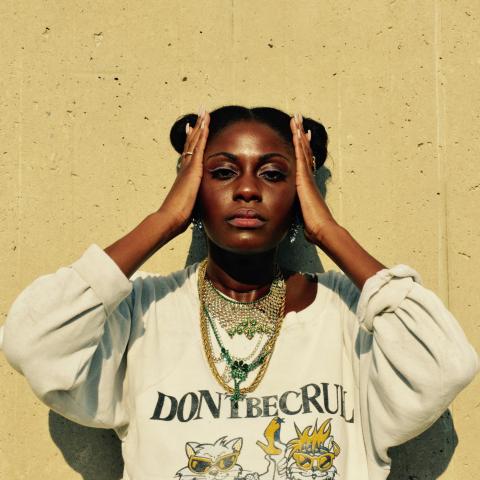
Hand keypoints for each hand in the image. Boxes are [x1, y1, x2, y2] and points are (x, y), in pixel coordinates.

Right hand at [157, 110, 209, 235]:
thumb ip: (191, 202)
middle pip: (191, 143)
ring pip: (195, 141)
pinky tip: (206, 124)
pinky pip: (199, 147)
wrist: (170, 218)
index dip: (191, 141)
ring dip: (200, 126)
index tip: (191, 129)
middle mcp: (185, 168)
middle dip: (196, 127)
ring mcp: (188, 167)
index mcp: (184, 176)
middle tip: (199, 113)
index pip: (189, 154)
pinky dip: (202, 135)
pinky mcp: (193, 169)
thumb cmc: (177, 217)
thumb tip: (193, 208)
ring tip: (204, 112)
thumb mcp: (188, 206)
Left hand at [290, 113, 338, 245]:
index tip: (302, 135)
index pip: (304, 161)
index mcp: (307, 184)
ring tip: (296, 117)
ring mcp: (307, 177)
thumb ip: (300, 211)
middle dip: (300, 134)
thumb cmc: (314, 226)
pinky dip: (298, 144)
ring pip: (303, 149)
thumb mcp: (302, 215)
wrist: (322, 229)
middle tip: (298, 118)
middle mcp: (308, 177)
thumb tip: (300, 218)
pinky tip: (296, 132)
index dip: (303, 147)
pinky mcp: (304, 179)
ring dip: (299, 133)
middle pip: (304, 150)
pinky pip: (301, 157)